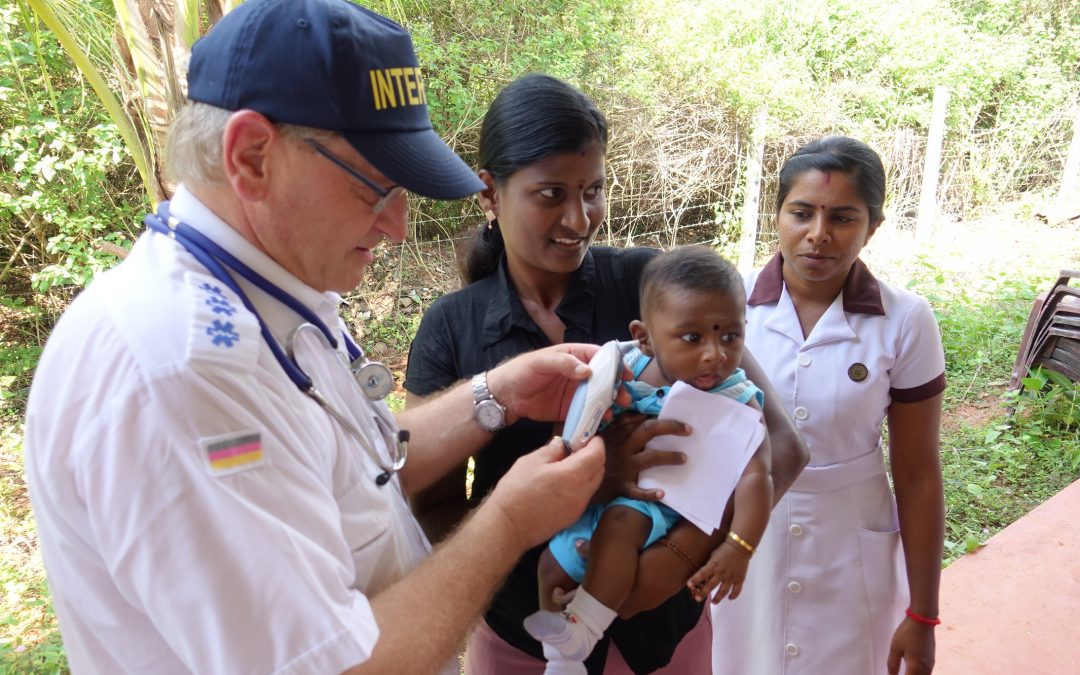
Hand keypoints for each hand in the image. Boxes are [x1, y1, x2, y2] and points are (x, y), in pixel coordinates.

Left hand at [486, 343, 630, 423]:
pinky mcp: (571, 409)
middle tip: (624, 397)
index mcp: (574, 356)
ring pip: (600, 397)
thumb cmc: (522, 371)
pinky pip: (588, 413)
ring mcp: (576, 393)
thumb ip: (564, 363)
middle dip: (618, 387)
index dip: (616, 364)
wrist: (506, 395)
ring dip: (610, 403)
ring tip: (615, 410)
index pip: (601, 357)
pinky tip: (602, 421)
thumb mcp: (541, 361)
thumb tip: (588, 371)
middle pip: (606, 379)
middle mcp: (579, 374)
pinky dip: (597, 417)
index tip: (625, 374)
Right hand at [486, 436, 604, 550]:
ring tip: (568, 466)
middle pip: (600, 470)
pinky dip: (580, 486)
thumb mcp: (531, 461)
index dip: (596, 443)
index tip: (589, 436)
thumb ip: (552, 450)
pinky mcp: (572, 518)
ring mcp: (579, 508)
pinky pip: (583, 497)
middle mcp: (583, 492)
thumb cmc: (517, 490)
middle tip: (578, 449)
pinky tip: (562, 484)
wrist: (509, 526)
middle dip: (594, 457)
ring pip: (593, 485)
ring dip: (587, 472)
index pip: (597, 455)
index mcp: (574, 475)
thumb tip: (562, 444)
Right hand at [596, 412, 688, 502]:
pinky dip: (650, 494)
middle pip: (650, 431)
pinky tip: (662, 494)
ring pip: (650, 458)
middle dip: (671, 428)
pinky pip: (637, 491)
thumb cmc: (590, 454)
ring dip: (669, 457)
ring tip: (684, 458)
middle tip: (688, 430)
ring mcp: (623, 467)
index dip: (663, 419)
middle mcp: (622, 447)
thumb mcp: (602, 433)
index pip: (643, 421)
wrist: (573, 478)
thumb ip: (621, 422)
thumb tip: (642, 414)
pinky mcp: (621, 486)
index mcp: (617, 433)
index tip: (678, 419)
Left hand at [687, 542, 748, 603]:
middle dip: (703, 593)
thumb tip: (701, 576)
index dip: (695, 579)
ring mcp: (731, 577)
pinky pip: (737, 590)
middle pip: (711, 585)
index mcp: (714, 565)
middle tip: (697, 599)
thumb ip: (708, 566)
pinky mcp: (740, 579)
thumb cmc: (724, 550)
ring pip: (724, 591)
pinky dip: (734, 595)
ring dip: (718, 598)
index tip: (688, 585)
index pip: (702, 573)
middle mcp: (722, 572)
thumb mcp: (713, 556)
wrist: (740, 546)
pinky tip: (729, 598)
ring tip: (713, 603)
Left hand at [887, 617, 935, 674]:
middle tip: (897, 673)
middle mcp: (926, 669)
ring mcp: (930, 664)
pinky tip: (912, 670)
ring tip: (905, 671)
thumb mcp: (895, 648)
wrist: (923, 620)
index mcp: (916, 668)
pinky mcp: (932, 660)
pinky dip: (919, 674)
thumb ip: (892, 664)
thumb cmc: (908, 633)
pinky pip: (926, 673)